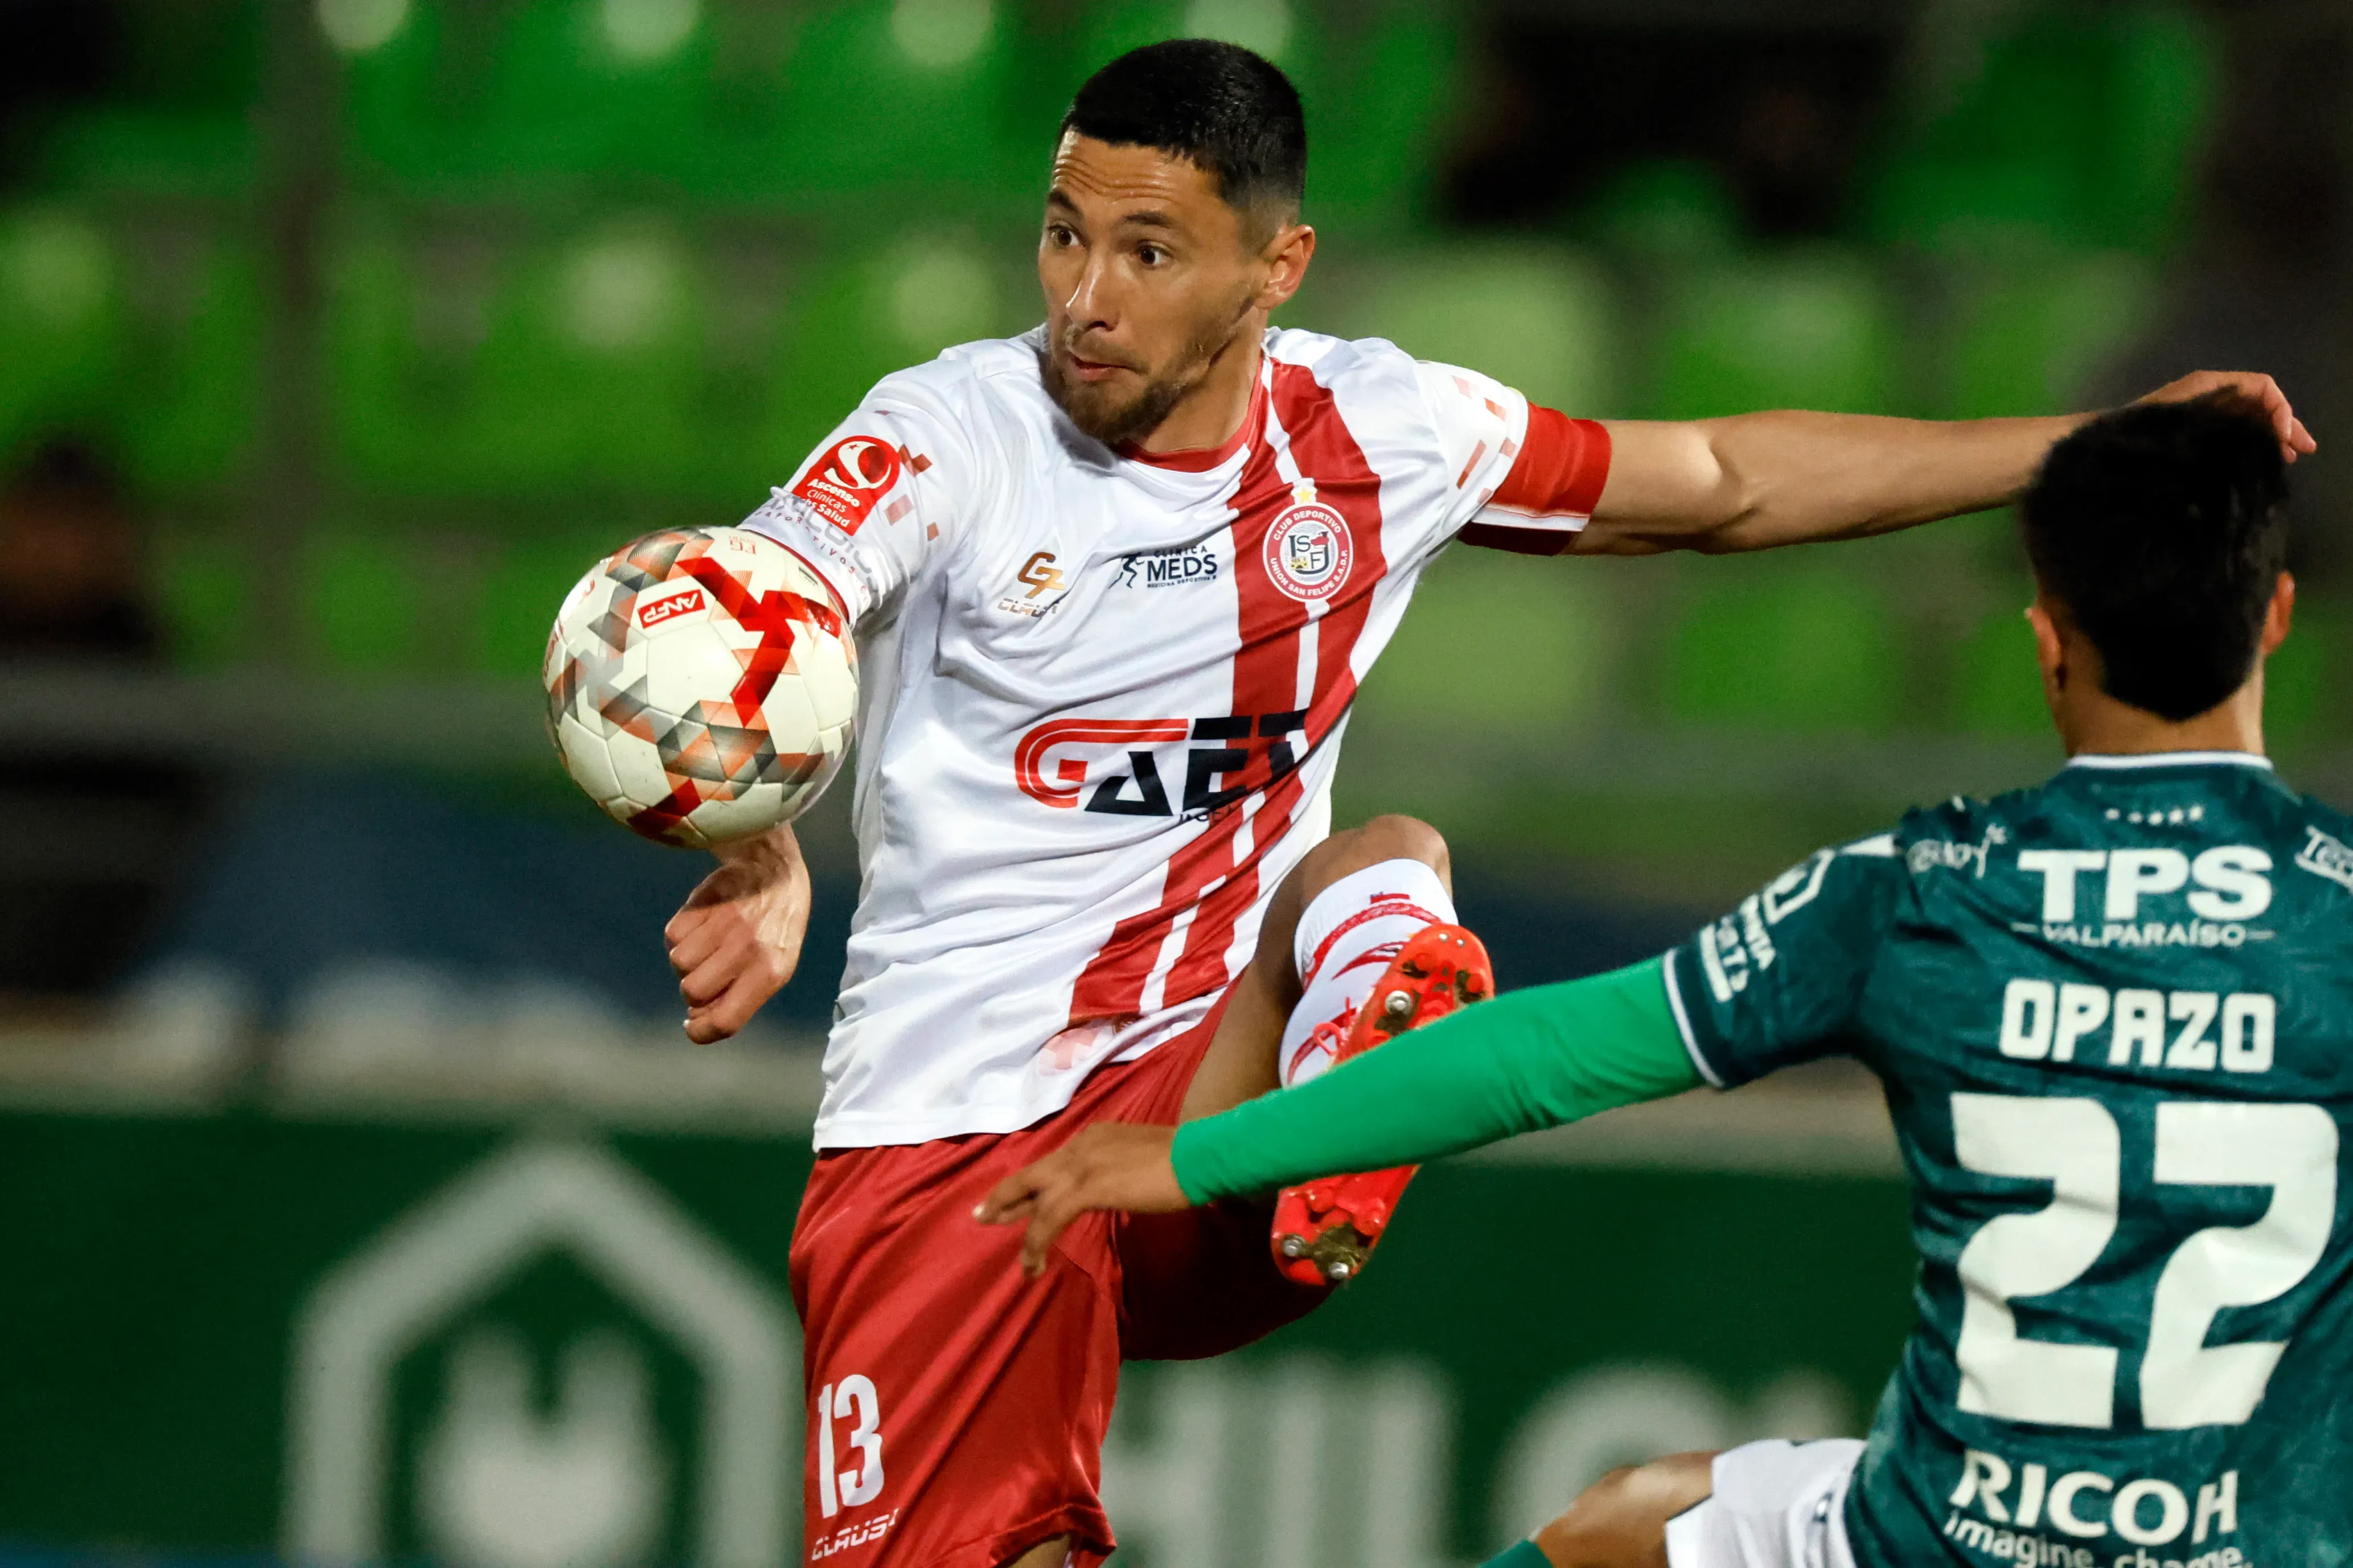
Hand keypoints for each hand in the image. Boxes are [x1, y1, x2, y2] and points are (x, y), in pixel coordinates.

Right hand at [664, 824, 809, 1042]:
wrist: (773, 871)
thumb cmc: (773, 930)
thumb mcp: (776, 967)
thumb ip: (740, 999)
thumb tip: (696, 1020)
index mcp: (771, 973)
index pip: (725, 1021)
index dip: (701, 1032)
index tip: (692, 1026)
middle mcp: (747, 950)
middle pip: (692, 992)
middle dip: (693, 989)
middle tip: (710, 971)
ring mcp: (722, 926)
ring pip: (678, 964)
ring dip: (687, 959)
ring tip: (710, 943)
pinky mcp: (700, 904)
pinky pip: (672, 936)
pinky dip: (681, 935)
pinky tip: (703, 924)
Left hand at [974, 1122, 1191, 1275]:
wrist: (1197, 1155)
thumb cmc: (1184, 1160)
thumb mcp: (1141, 1160)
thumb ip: (1121, 1169)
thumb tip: (1116, 1185)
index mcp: (1094, 1137)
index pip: (1053, 1163)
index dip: (1032, 1184)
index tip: (1016, 1199)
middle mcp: (1080, 1146)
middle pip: (1031, 1174)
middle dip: (1005, 1196)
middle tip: (983, 1215)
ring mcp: (1080, 1165)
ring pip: (1035, 1199)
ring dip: (1022, 1231)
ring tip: (1020, 1261)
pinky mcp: (1086, 1188)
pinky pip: (1049, 1218)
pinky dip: (1036, 1242)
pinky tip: (1034, 1263)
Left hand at [2134, 371, 2315, 461]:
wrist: (2097, 449)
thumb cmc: (2135, 431)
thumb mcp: (2183, 420)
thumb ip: (2227, 416)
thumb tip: (2270, 430)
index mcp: (2209, 386)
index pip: (2261, 388)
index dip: (2280, 410)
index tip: (2285, 438)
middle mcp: (2209, 395)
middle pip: (2259, 404)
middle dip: (2283, 425)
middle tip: (2302, 451)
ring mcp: (2201, 413)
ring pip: (2248, 420)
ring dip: (2269, 437)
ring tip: (2286, 460)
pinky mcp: (2193, 434)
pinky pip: (2231, 434)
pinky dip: (2249, 445)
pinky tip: (2258, 463)